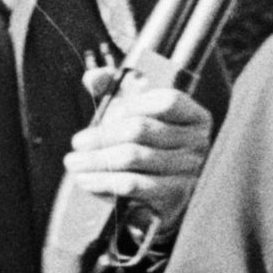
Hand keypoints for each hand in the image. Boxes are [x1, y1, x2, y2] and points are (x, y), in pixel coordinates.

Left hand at [67, 83, 211, 230]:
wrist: (158, 195)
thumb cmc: (145, 146)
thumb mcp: (132, 114)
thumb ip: (113, 89)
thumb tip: (93, 77)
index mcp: (194, 117)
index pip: (168, 101)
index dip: (137, 102)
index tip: (112, 111)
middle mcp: (198, 142)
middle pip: (141, 129)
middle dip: (101, 136)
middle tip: (77, 143)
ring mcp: (189, 170)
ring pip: (132, 157)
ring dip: (95, 160)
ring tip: (74, 162)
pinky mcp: (175, 195)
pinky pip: (133, 184)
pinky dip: (104, 181)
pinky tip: (86, 180)